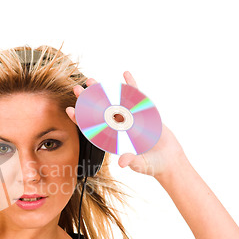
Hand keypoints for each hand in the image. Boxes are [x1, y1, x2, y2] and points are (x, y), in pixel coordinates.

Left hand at [65, 71, 185, 178]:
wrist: (168, 160)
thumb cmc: (151, 164)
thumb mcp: (140, 164)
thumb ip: (131, 161)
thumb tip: (122, 162)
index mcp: (113, 139)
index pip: (93, 128)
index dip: (81, 119)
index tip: (70, 110)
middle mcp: (119, 126)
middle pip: (99, 111)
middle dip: (87, 100)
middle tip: (76, 89)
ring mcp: (131, 118)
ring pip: (113, 101)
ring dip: (103, 90)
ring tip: (90, 80)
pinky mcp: (144, 112)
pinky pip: (136, 95)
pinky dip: (131, 85)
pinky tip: (125, 74)